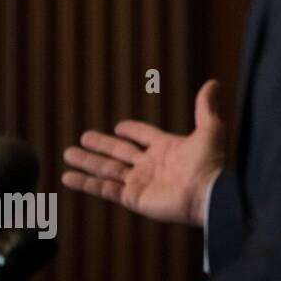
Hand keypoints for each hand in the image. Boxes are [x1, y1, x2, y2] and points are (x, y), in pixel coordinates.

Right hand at [62, 80, 225, 226]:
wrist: (206, 194)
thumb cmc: (210, 163)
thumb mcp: (210, 129)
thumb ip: (206, 106)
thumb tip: (213, 82)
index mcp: (166, 148)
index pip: (144, 136)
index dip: (133, 130)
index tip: (119, 126)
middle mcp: (150, 165)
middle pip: (119, 151)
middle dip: (101, 145)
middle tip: (82, 137)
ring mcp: (140, 182)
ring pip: (107, 169)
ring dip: (87, 161)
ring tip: (67, 153)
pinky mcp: (132, 197)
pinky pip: (104, 189)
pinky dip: (85, 183)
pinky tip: (67, 177)